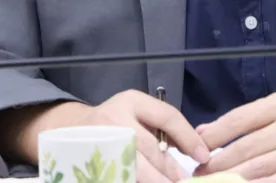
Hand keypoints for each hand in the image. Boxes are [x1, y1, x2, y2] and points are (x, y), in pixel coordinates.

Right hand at [0, 91, 209, 182]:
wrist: (72, 129)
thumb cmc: (117, 122)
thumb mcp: (138, 113)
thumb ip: (163, 127)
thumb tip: (199, 151)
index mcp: (131, 101)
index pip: (167, 116)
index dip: (188, 137)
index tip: (203, 156)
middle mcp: (115, 118)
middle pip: (150, 147)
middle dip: (171, 169)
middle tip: (185, 181)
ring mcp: (100, 141)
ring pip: (134, 166)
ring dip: (156, 179)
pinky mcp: (92, 162)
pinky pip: (119, 176)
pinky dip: (135, 180)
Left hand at [192, 90, 275, 182]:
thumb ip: (247, 117)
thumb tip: (206, 131)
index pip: (240, 120)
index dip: (214, 135)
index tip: (196, 147)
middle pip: (247, 147)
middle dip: (219, 162)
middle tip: (199, 172)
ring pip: (261, 168)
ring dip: (233, 178)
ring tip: (214, 182)